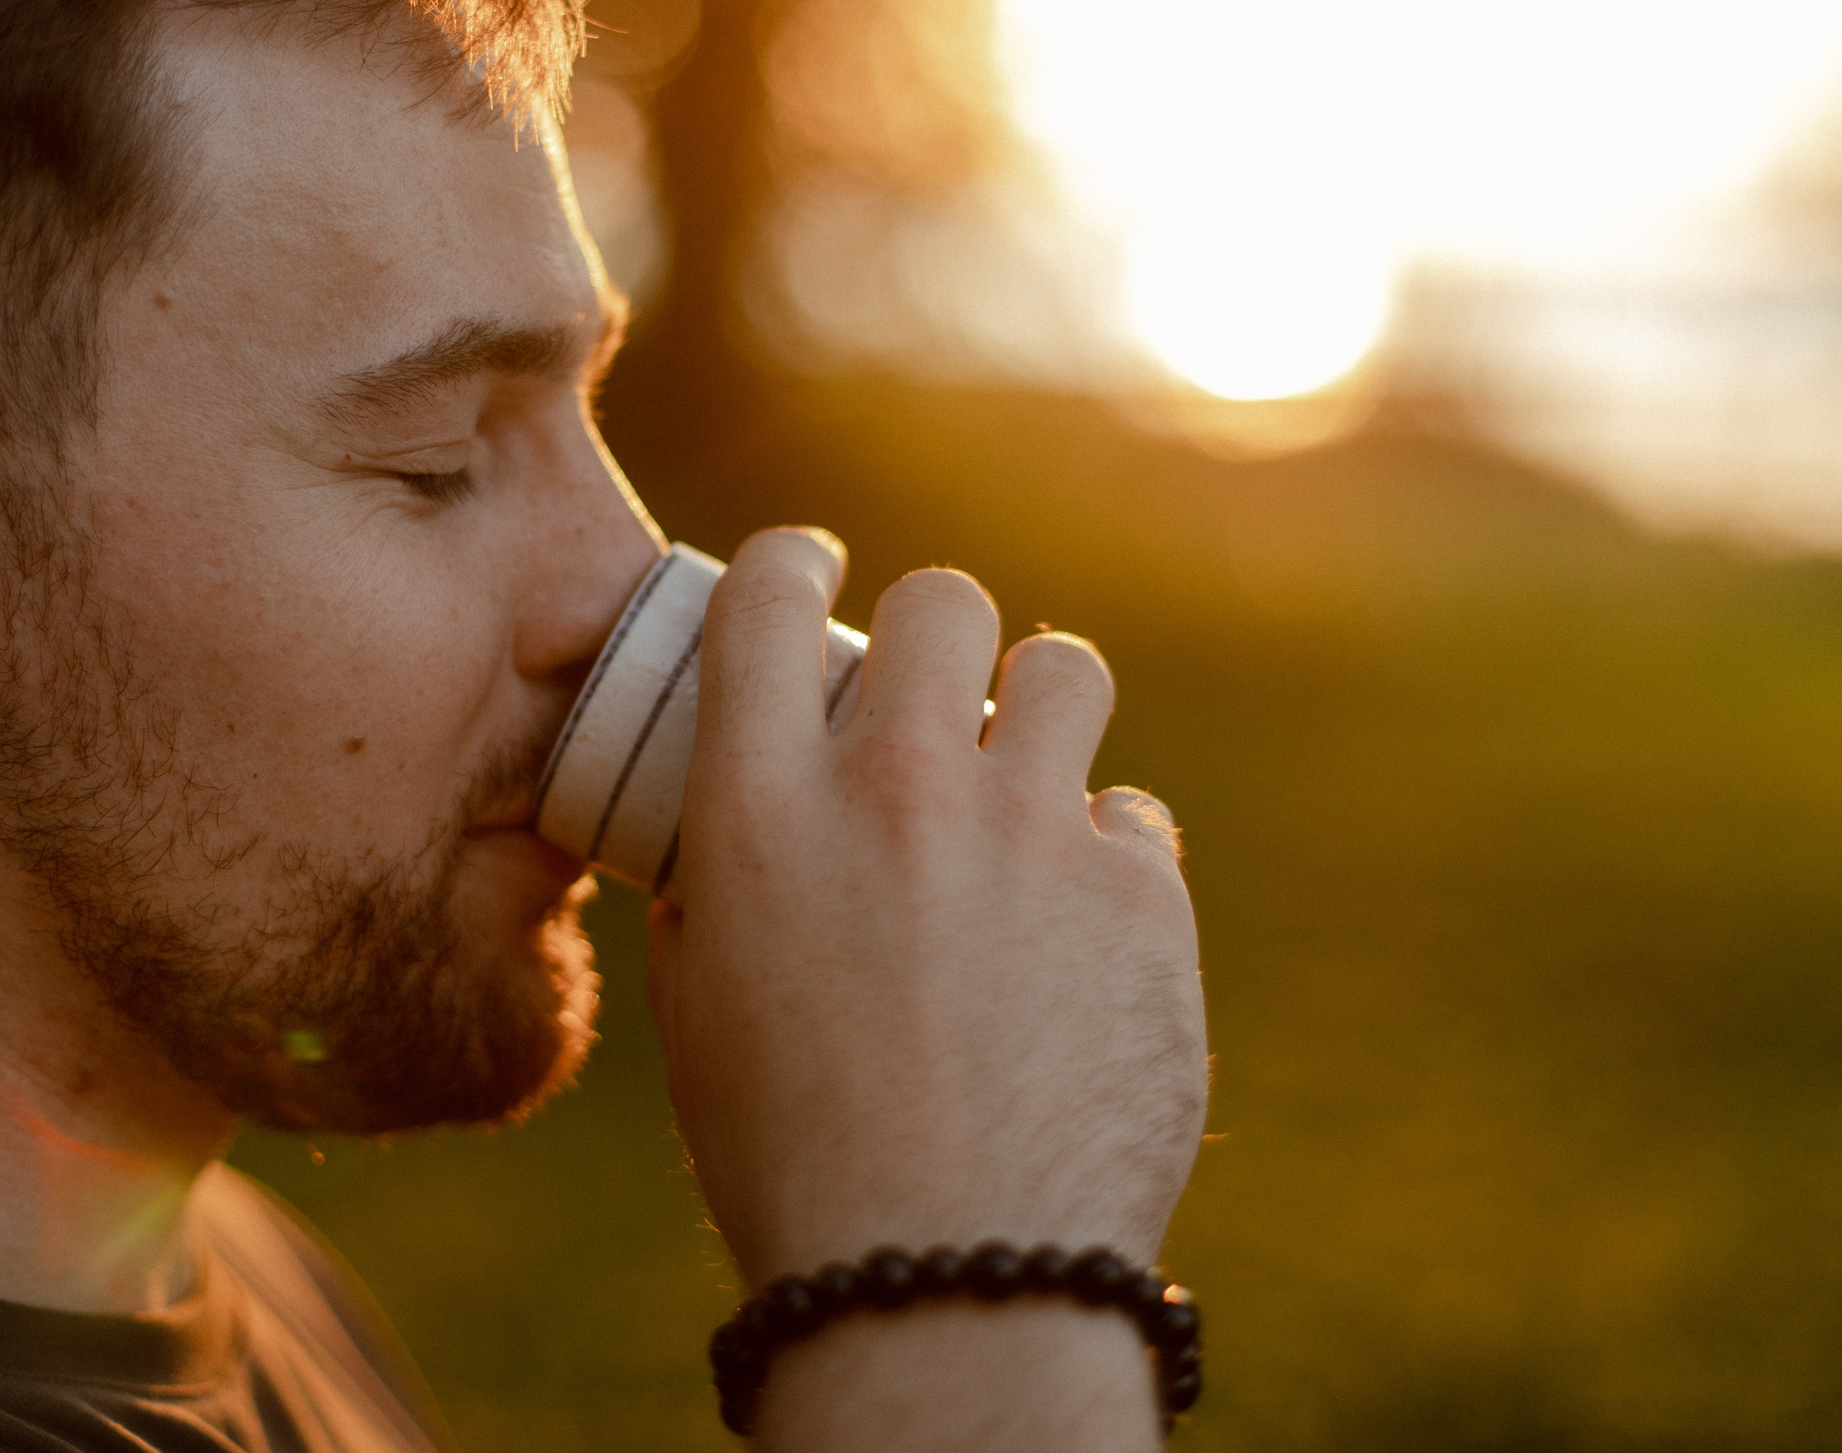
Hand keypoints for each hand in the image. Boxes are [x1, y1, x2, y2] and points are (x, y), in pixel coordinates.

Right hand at [648, 527, 1207, 1288]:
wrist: (946, 1280)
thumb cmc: (794, 1158)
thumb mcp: (701, 1007)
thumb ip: (721, 881)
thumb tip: (742, 825)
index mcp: (762, 807)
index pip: (770, 595)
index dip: (792, 562)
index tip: (809, 573)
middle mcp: (896, 788)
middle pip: (942, 599)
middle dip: (936, 631)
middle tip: (934, 693)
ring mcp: (1030, 833)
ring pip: (1064, 669)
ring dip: (1040, 707)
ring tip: (1027, 771)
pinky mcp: (1139, 896)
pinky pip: (1133, 819)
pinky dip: (1105, 860)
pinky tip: (1077, 933)